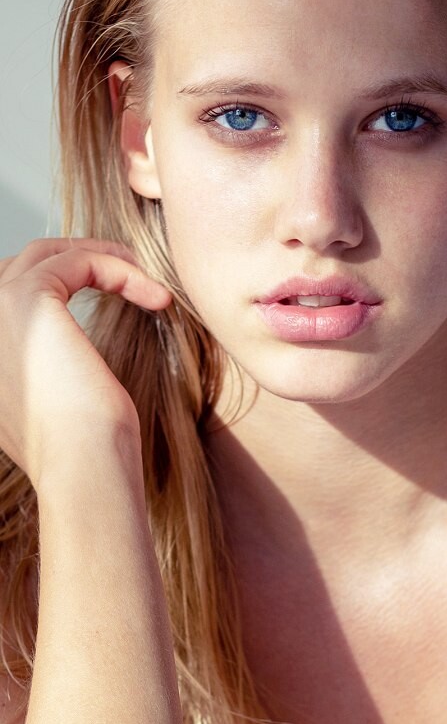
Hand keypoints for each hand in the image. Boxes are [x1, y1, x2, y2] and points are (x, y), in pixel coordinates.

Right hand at [0, 238, 170, 488]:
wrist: (84, 468)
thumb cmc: (86, 448)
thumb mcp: (60, 402)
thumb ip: (48, 372)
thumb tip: (73, 359)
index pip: (10, 295)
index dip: (64, 282)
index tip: (119, 292)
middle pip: (22, 265)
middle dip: (78, 259)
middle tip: (130, 273)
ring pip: (46, 254)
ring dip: (100, 258)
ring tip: (145, 279)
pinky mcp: (26, 301)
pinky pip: (76, 260)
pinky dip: (118, 269)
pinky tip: (156, 297)